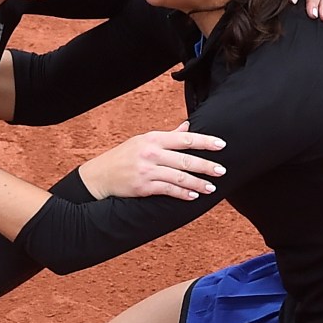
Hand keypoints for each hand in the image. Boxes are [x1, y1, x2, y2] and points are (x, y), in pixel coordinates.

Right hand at [79, 130, 225, 201]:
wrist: (100, 176)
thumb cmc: (124, 156)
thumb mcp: (144, 141)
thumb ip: (168, 136)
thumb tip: (188, 126)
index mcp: (153, 139)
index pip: (185, 139)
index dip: (205, 142)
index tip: (221, 145)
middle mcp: (151, 153)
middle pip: (185, 160)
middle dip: (206, 166)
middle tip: (222, 170)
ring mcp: (147, 170)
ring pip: (179, 177)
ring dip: (198, 183)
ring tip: (211, 188)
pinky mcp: (143, 187)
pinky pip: (168, 190)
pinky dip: (183, 193)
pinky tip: (194, 196)